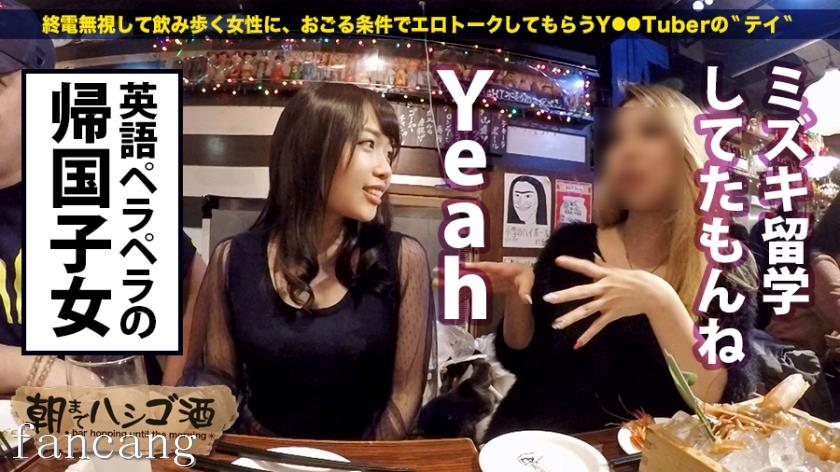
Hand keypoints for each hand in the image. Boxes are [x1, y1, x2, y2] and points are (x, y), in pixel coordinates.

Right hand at [433, 261, 533, 304]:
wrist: (527, 277)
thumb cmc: (528, 277)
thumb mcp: (531, 282)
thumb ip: (526, 290)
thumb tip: (526, 299)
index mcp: (502, 269)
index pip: (486, 267)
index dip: (474, 267)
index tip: (462, 266)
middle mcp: (490, 272)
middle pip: (471, 273)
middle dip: (455, 273)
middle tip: (437, 271)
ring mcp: (486, 278)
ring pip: (468, 280)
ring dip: (453, 281)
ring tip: (436, 281)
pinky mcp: (485, 285)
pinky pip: (472, 287)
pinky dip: (461, 290)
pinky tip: (449, 292)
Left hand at [544, 255, 678, 348]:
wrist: (655, 294)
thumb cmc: (637, 279)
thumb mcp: (619, 269)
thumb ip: (603, 264)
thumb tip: (592, 255)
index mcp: (605, 275)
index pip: (586, 267)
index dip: (572, 263)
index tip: (557, 260)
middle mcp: (604, 288)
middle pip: (581, 292)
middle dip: (564, 295)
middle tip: (547, 298)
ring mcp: (608, 303)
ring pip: (586, 311)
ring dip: (570, 318)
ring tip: (555, 324)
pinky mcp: (612, 314)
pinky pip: (598, 326)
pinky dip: (588, 335)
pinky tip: (576, 344)